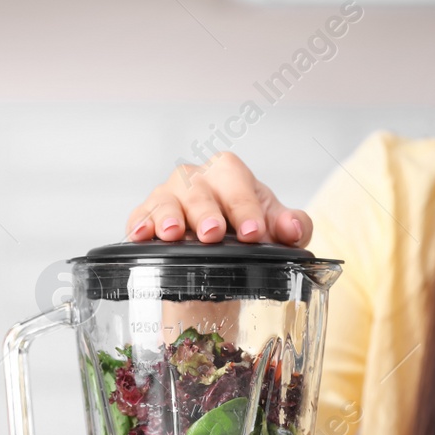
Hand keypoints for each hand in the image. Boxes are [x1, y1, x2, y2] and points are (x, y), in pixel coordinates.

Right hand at [124, 152, 311, 246]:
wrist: (221, 259)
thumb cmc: (246, 233)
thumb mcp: (274, 230)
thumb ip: (293, 226)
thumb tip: (294, 229)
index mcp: (229, 175)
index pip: (236, 183)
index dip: (245, 207)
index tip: (253, 233)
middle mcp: (197, 180)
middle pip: (198, 189)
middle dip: (205, 212)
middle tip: (213, 234)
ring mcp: (169, 197)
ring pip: (166, 200)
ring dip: (169, 216)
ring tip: (173, 234)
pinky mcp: (147, 216)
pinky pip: (139, 217)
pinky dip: (140, 225)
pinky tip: (141, 235)